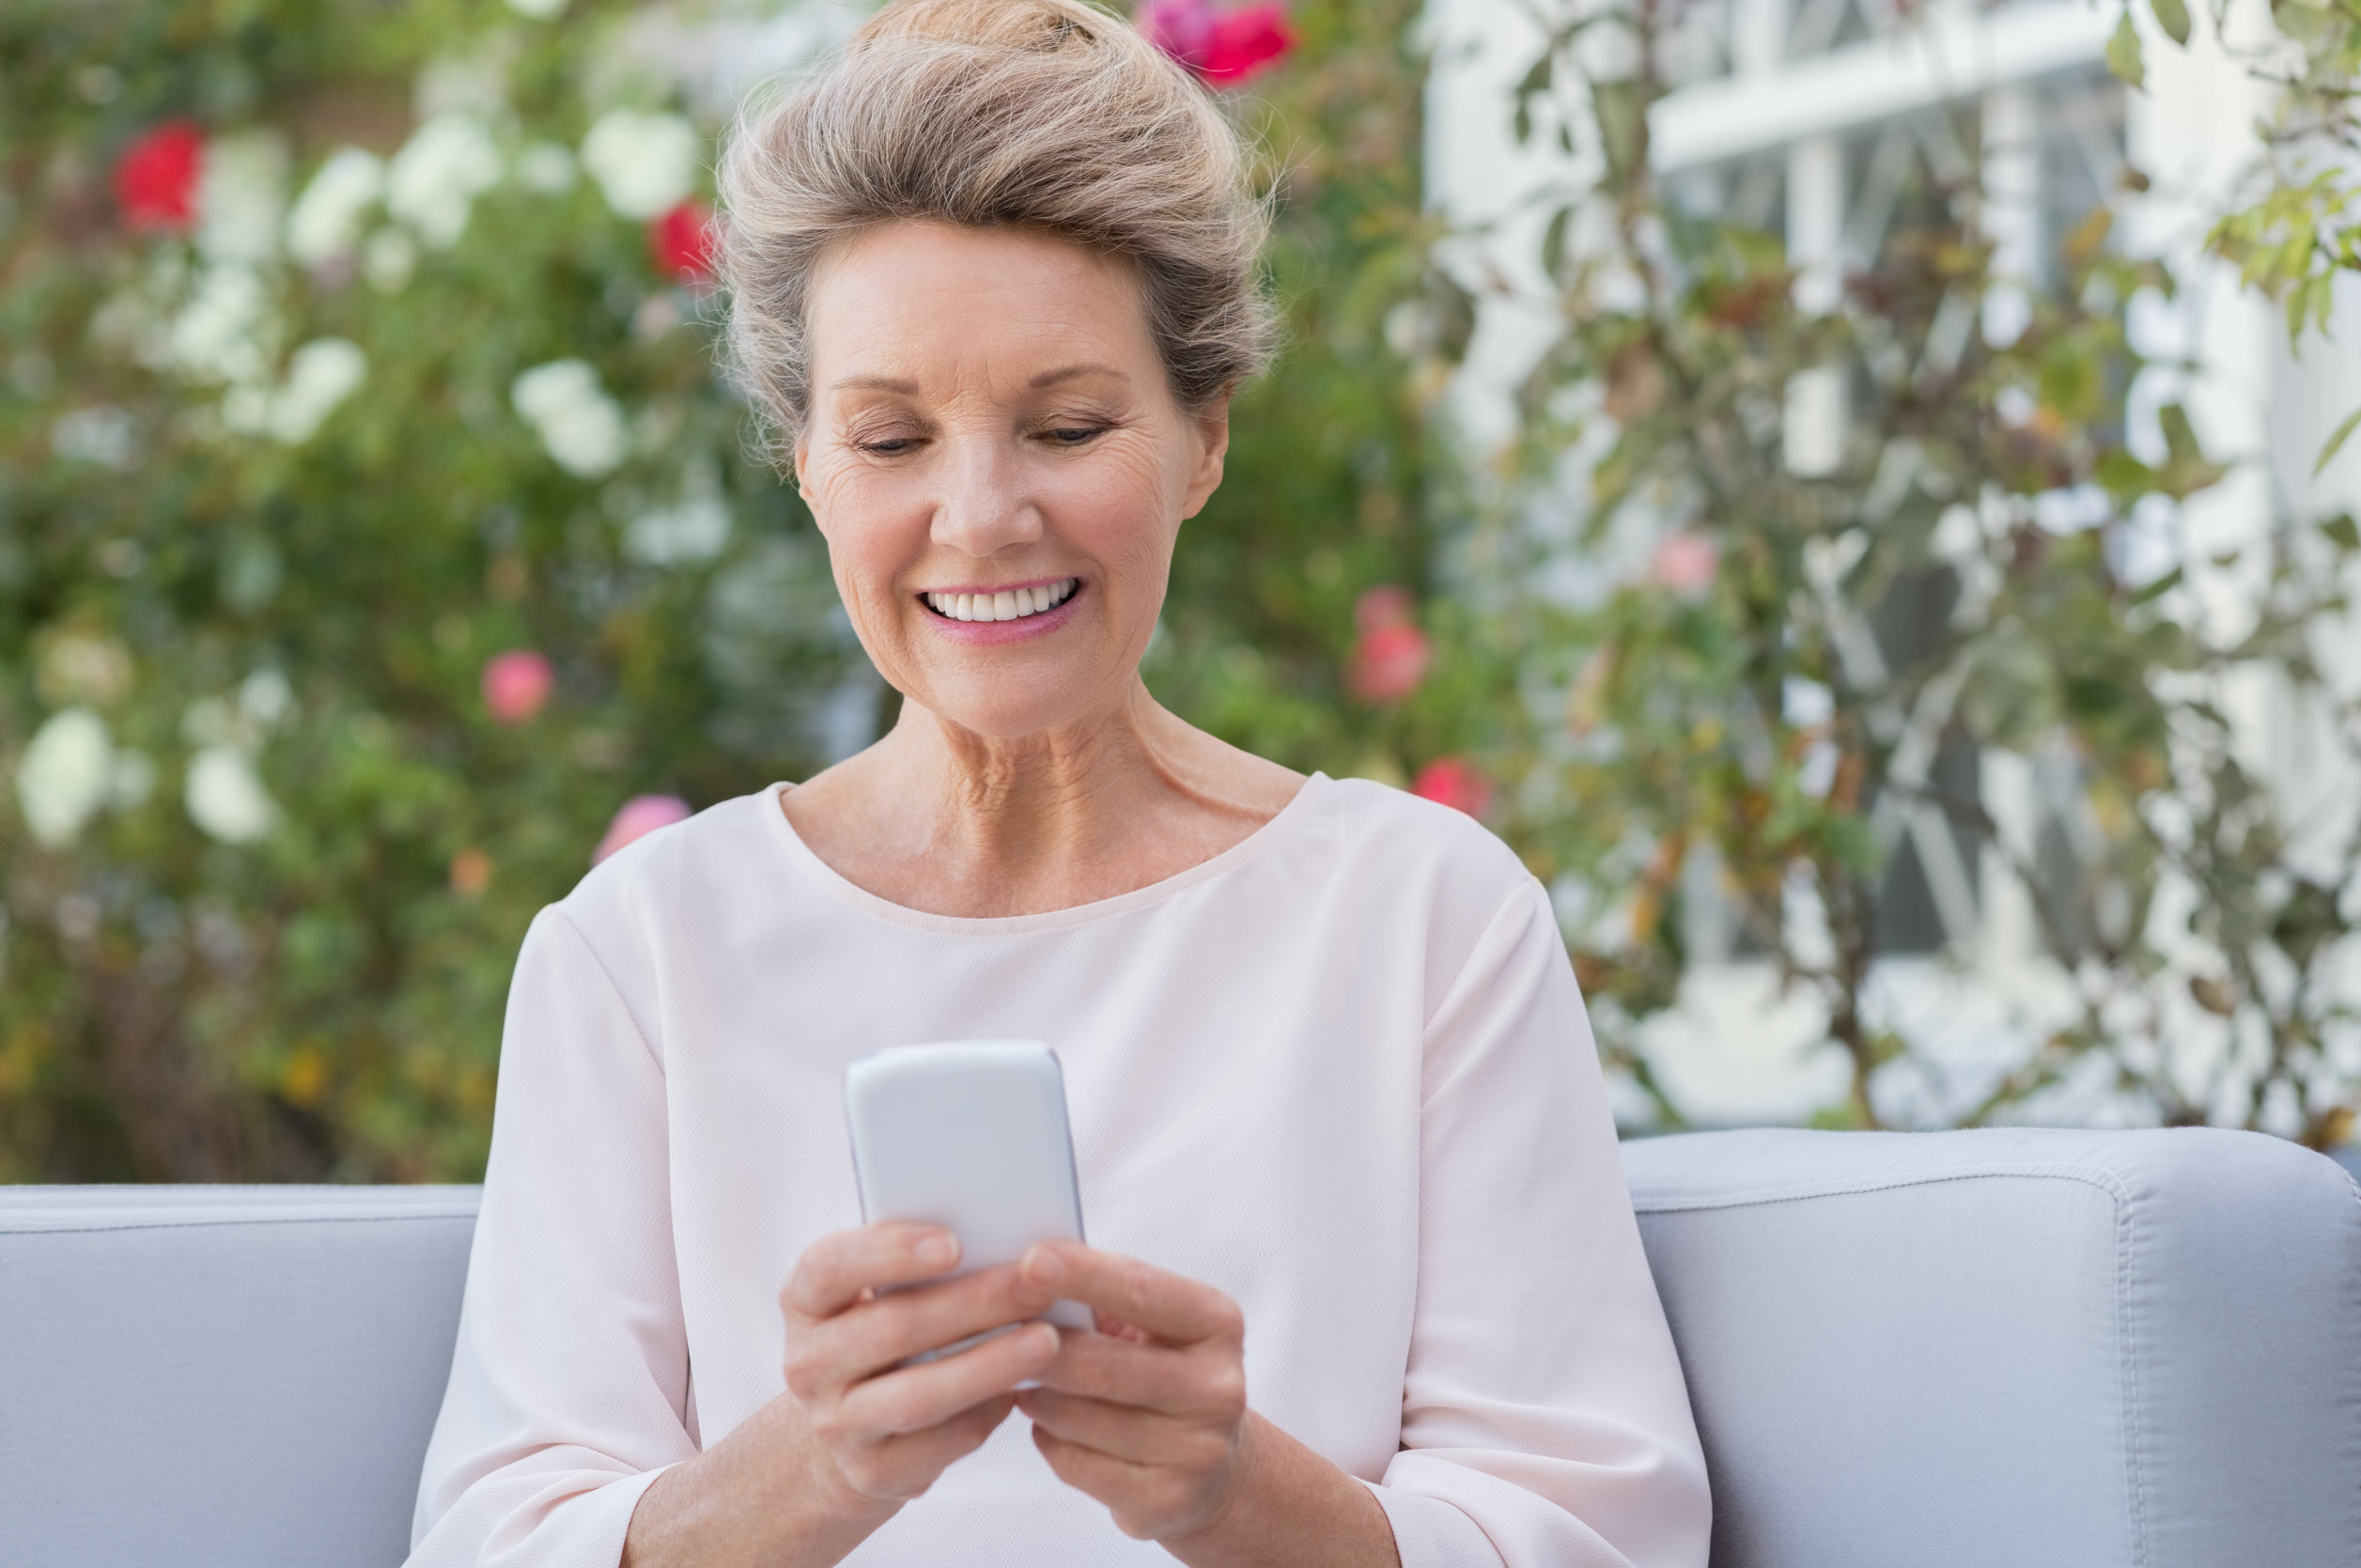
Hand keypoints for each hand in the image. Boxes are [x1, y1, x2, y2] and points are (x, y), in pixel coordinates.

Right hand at [627, 1221, 1063, 1567]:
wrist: (851, 1425)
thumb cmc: (885, 1331)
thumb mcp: (880, 1291)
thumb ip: (921, 1264)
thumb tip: (1003, 1237)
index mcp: (806, 1300)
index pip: (831, 1267)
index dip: (889, 1251)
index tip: (953, 1243)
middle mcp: (808, 1363)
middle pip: (891, 1328)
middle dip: (972, 1303)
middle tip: (1035, 1284)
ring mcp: (836, 1424)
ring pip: (918, 1396)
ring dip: (989, 1365)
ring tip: (1045, 1341)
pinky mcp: (872, 1472)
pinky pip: (940, 1443)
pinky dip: (986, 1413)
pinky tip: (1021, 1390)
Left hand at [1012, 1243, 1252, 1540]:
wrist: (1216, 1466)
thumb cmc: (1163, 1369)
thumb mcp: (1154, 1323)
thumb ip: (1104, 1296)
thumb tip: (1028, 1273)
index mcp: (1217, 1323)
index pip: (1142, 1292)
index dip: (1084, 1275)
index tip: (1031, 1259)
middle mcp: (1218, 1387)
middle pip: (1103, 1366)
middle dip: (1038, 1348)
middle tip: (992, 1331)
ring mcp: (1198, 1451)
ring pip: (1081, 1419)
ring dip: (1036, 1397)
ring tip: (1021, 1380)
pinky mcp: (1167, 1501)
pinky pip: (1076, 1464)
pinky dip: (1048, 1439)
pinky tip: (1047, 1424)